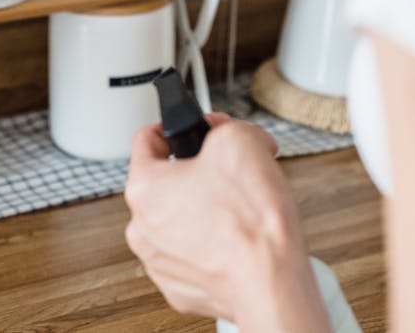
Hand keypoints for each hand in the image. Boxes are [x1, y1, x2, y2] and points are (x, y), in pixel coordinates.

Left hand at [124, 115, 321, 327]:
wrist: (273, 282)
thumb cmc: (252, 222)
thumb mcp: (239, 139)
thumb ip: (221, 127)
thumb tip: (222, 132)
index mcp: (145, 188)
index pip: (147, 138)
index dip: (180, 127)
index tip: (198, 133)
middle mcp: (142, 228)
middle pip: (165, 180)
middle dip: (197, 170)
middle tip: (228, 170)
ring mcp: (159, 262)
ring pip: (177, 217)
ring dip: (202, 206)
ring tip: (236, 207)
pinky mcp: (180, 287)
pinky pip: (189, 250)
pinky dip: (208, 240)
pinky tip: (234, 236)